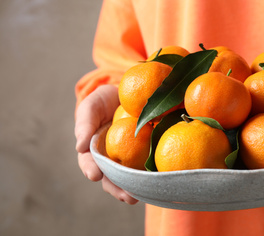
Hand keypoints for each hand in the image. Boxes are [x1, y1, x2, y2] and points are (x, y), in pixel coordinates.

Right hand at [75, 84, 137, 203]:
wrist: (124, 95)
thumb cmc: (103, 102)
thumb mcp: (91, 107)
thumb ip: (84, 124)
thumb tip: (79, 147)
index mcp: (92, 150)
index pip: (89, 163)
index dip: (91, 169)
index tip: (95, 174)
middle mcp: (108, 158)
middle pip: (110, 178)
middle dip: (116, 188)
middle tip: (125, 196)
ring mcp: (125, 159)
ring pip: (127, 179)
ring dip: (132, 189)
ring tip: (138, 197)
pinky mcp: (142, 155)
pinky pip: (143, 168)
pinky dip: (147, 177)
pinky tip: (154, 183)